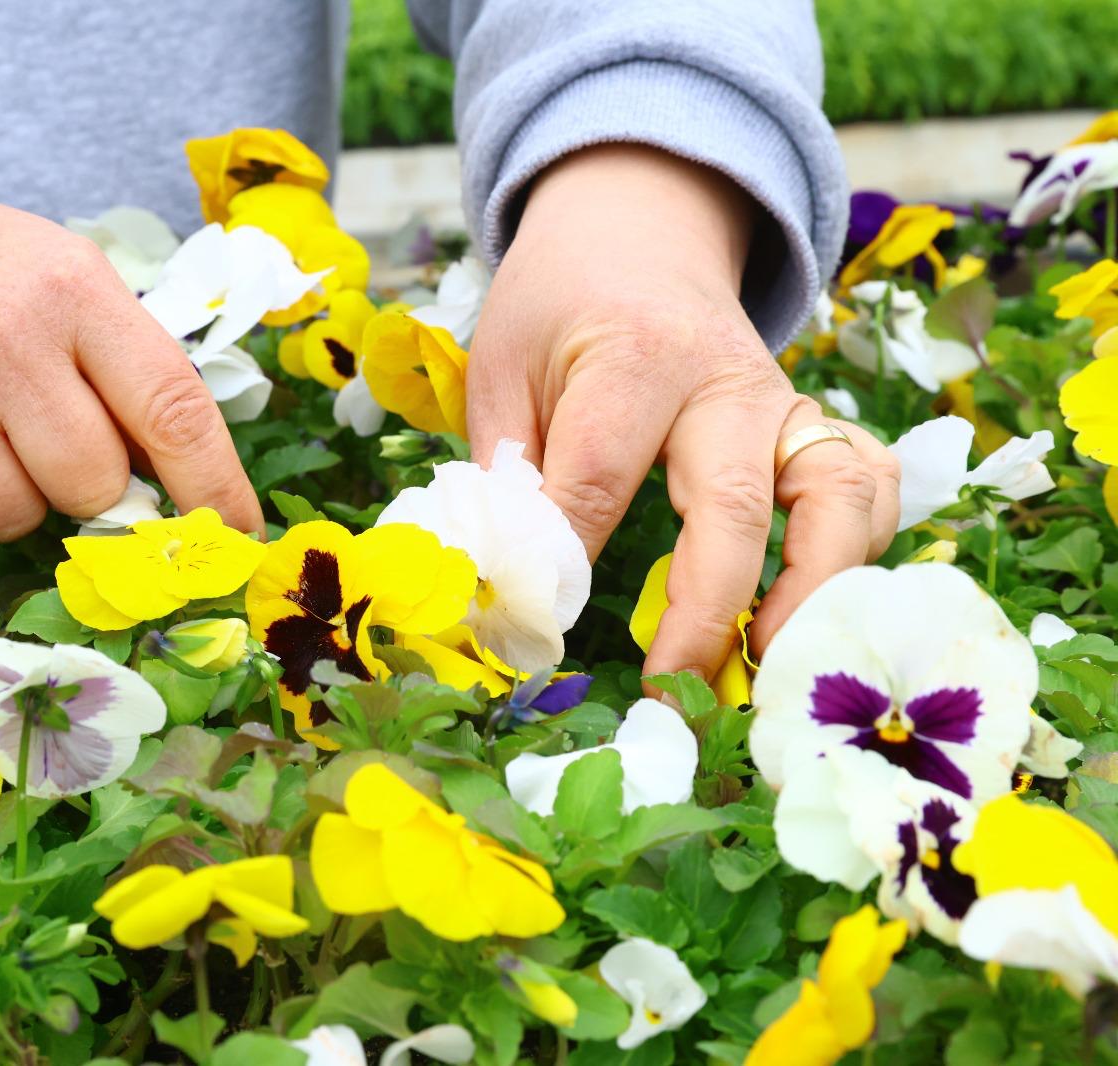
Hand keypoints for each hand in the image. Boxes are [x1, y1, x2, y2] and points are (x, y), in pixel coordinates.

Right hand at [0, 146, 260, 538]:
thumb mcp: (63, 280)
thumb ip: (125, 372)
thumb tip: (184, 497)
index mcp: (71, 289)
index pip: (171, 408)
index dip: (214, 485)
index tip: (237, 534)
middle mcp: (0, 339)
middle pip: (92, 482)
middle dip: (90, 485)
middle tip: (53, 441)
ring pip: (18, 517)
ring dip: (16, 498)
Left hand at [468, 145, 899, 684]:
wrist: (637, 233)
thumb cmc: (559, 309)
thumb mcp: (502, 368)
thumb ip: (507, 469)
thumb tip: (514, 582)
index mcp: (633, 356)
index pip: (601, 475)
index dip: (570, 560)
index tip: (545, 625)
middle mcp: (726, 382)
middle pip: (737, 504)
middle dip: (708, 612)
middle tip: (673, 695)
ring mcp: (786, 406)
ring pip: (839, 497)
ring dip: (813, 593)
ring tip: (766, 671)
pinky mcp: (815, 426)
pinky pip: (869, 487)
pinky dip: (859, 552)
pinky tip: (815, 611)